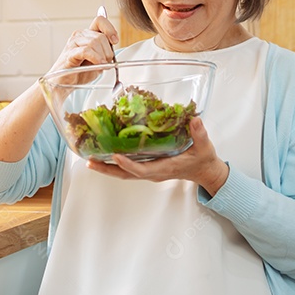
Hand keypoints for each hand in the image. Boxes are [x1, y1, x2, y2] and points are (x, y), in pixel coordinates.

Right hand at [47, 10, 118, 75]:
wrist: (64, 83)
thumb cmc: (79, 72)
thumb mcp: (98, 61)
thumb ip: (105, 53)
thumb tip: (113, 51)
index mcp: (86, 35)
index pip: (99, 21)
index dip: (110, 29)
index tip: (115, 41)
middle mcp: (79, 36)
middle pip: (100, 36)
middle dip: (108, 51)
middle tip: (106, 62)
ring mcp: (73, 44)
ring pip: (94, 42)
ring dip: (102, 56)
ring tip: (101, 65)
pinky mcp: (69, 54)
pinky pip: (86, 51)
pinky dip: (95, 58)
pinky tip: (98, 64)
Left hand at [85, 118, 229, 195]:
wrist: (204, 171)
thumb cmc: (203, 160)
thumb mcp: (204, 146)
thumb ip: (200, 134)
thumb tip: (195, 120)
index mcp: (165, 168)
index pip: (143, 170)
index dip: (129, 165)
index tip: (116, 156)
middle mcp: (154, 172)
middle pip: (126, 174)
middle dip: (108, 170)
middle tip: (90, 162)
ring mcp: (150, 171)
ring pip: (124, 173)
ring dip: (107, 168)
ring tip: (90, 160)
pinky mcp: (148, 168)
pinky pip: (128, 168)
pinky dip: (115, 163)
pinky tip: (105, 155)